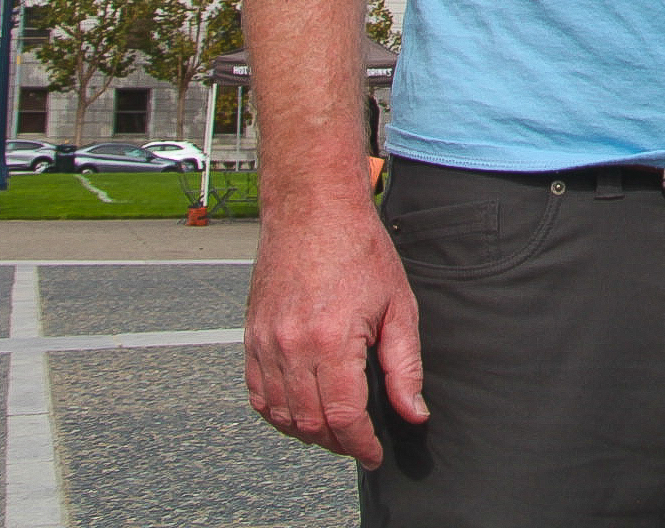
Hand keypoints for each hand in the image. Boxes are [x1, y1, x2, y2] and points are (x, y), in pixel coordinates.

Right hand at [245, 195, 425, 468]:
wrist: (312, 209)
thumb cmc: (360, 250)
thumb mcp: (399, 306)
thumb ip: (405, 367)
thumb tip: (413, 413)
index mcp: (331, 341)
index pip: (343, 417)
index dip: (361, 444)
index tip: (373, 455)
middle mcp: (291, 347)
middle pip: (310, 422)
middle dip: (338, 443)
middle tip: (359, 444)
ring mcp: (265, 343)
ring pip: (280, 414)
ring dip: (307, 432)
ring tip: (335, 431)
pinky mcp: (251, 336)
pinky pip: (258, 393)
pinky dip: (278, 412)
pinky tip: (301, 411)